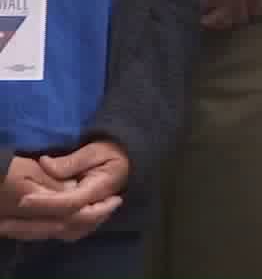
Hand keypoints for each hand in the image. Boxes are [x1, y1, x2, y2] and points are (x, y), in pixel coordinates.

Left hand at [0, 143, 126, 241]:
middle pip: (63, 223)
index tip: (23, 200)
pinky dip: (45, 233)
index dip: (47, 203)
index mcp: (100, 189)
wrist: (128, 161)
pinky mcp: (84, 220)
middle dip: (33, 225)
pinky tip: (25, 231)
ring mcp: (92, 217)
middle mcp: (96, 208)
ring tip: (10, 229)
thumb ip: (71, 160)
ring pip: (63, 232)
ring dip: (36, 232)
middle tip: (5, 224)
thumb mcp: (95, 150)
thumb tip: (45, 164)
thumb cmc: (112, 152)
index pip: (71, 203)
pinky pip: (64, 232)